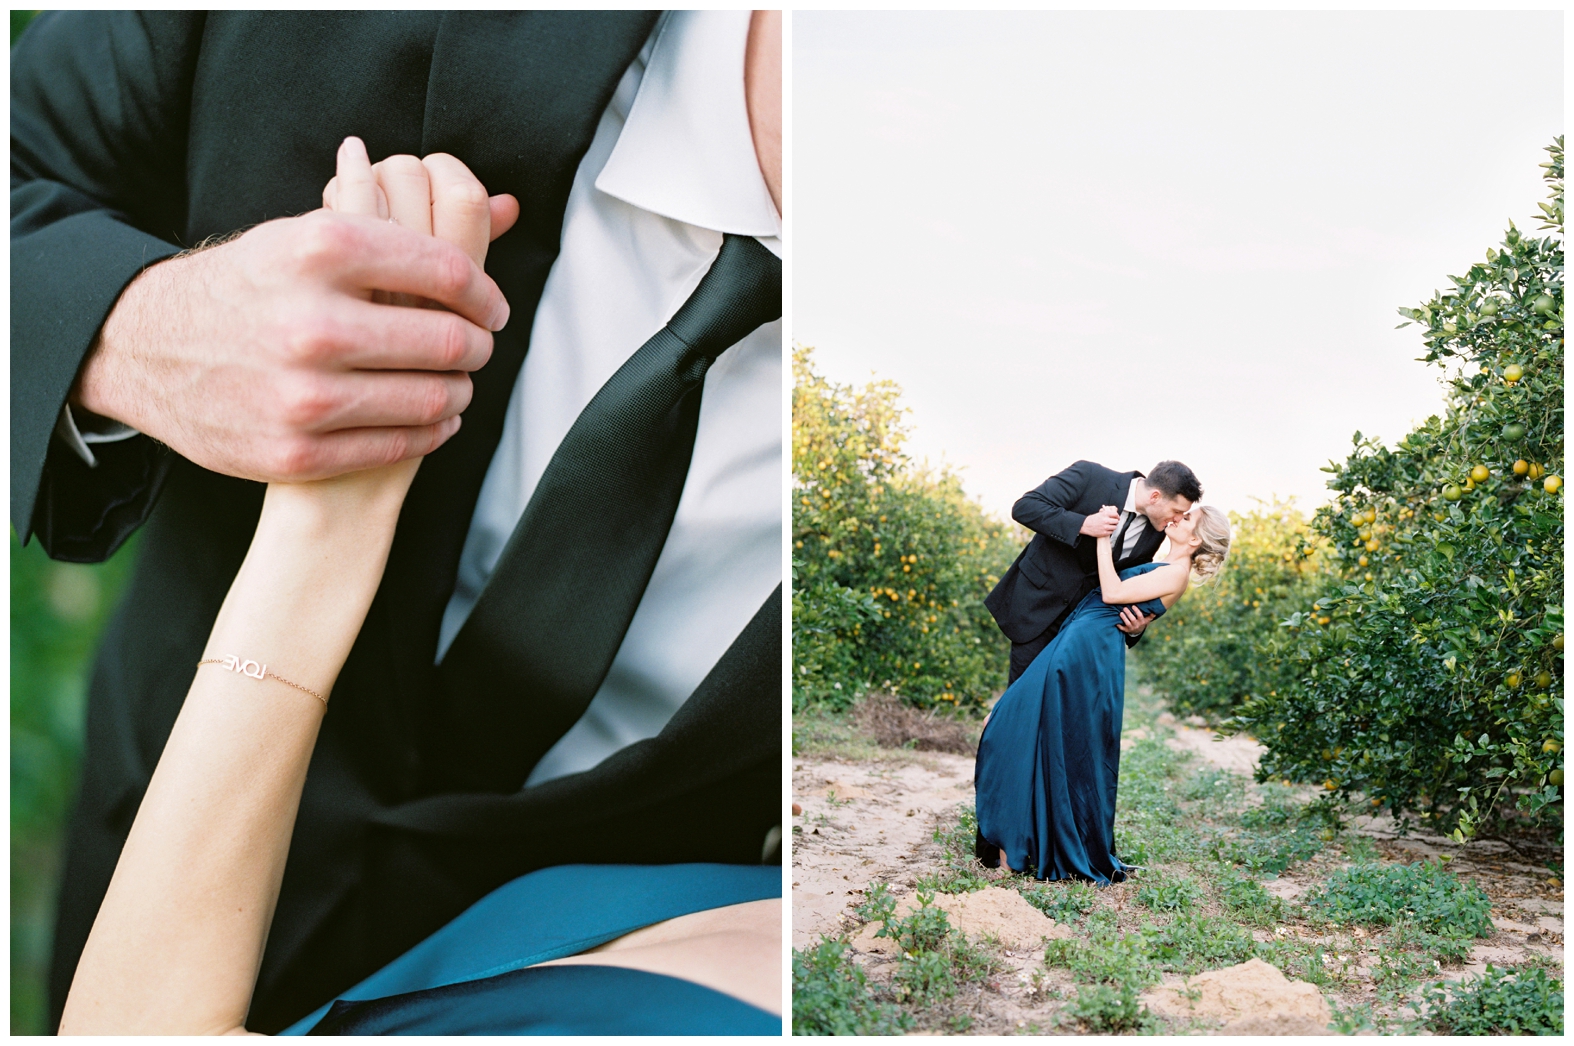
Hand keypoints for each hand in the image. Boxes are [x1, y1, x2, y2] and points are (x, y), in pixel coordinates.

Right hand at [73, 138, 517, 483]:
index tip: (491, 307)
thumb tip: (513, 209)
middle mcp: (313, 322)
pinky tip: (430, 416)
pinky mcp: (295, 452)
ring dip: (459, 392)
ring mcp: (303, 394)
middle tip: (477, 347)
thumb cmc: (249, 284)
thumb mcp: (311, 232)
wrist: (147, 348)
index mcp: (322, 248)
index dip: (485, 294)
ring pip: (434, 399)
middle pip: (450, 342)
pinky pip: (399, 445)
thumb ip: (410, 222)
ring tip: (454, 381)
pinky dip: (430, 431)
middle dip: (478, 346)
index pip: (447, 272)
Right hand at [1080, 505, 1119, 538]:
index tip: (1117, 517)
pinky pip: (1111, 532)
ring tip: (1109, 526)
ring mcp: (1105, 527)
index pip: (1116, 514)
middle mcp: (1106, 520)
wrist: (1085, 526)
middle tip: (1113, 522)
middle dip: (1115, 522)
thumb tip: (1113, 514)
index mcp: (1105, 514)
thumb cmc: (1091, 520)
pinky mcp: (1104, 533)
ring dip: (1113, 527)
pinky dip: (1110, 531)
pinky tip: (1107, 529)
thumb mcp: (1099, 513)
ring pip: (1115, 527)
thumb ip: (1106, 513)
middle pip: (1116, 521)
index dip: (1117, 516)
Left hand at [1116, 606, 1154, 636]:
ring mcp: (1131, 628)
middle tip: (1124, 608)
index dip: (1137, 611)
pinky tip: (1116, 623)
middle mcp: (1137, 625)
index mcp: (1142, 621)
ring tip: (1121, 613)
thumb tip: (1155, 610)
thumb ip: (1151, 615)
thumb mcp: (1147, 620)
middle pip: (1133, 619)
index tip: (1133, 606)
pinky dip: (1119, 626)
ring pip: (1127, 623)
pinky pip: (1122, 629)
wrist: (1137, 632)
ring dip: (1124, 618)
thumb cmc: (1142, 622)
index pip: (1140, 616)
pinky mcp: (1126, 630)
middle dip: (1128, 613)